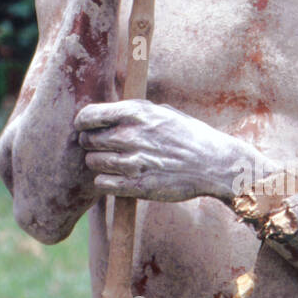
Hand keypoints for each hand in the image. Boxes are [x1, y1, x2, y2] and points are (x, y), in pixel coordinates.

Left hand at [74, 99, 240, 202]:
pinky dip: (106, 182)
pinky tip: (118, 179)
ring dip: (98, 163)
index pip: (88, 116)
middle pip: (88, 140)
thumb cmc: (189, 135)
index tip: (85, 128)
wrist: (215, 164)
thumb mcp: (162, 112)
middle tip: (103, 148)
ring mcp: (134, 162)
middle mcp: (131, 135)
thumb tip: (108, 112)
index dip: (82, 123)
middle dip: (92, 144)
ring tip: (114, 163)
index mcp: (135, 113)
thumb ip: (134, 111)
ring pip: (93, 162)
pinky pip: (103, 184)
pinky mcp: (138, 186)